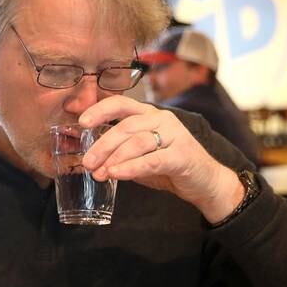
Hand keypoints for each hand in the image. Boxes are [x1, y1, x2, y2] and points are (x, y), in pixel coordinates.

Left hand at [79, 96, 243, 222]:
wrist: (205, 182)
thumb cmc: (170, 166)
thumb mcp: (142, 155)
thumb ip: (121, 152)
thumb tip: (91, 157)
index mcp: (151, 114)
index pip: (122, 104)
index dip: (100, 110)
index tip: (81, 122)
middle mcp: (163, 119)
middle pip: (126, 126)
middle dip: (103, 144)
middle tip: (88, 162)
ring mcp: (175, 135)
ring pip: (138, 142)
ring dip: (115, 158)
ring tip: (100, 173)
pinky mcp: (182, 155)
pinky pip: (152, 160)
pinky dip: (131, 167)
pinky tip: (117, 174)